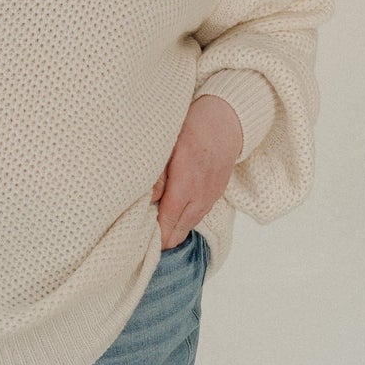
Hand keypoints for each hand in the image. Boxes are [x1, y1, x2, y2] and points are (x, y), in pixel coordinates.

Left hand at [151, 94, 241, 248]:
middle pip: (178, 232)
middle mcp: (200, 196)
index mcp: (185, 185)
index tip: (138, 244)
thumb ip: (157, 176)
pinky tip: (172, 219)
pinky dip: (184, 223)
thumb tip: (147, 201)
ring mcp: (210, 197)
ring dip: (173, 233)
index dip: (154, 238)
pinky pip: (198, 217)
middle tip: (142, 240)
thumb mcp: (168, 146)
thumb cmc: (193, 128)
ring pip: (189, 227)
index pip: (167, 223)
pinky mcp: (216, 195)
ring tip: (154, 233)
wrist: (226, 121)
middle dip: (161, 241)